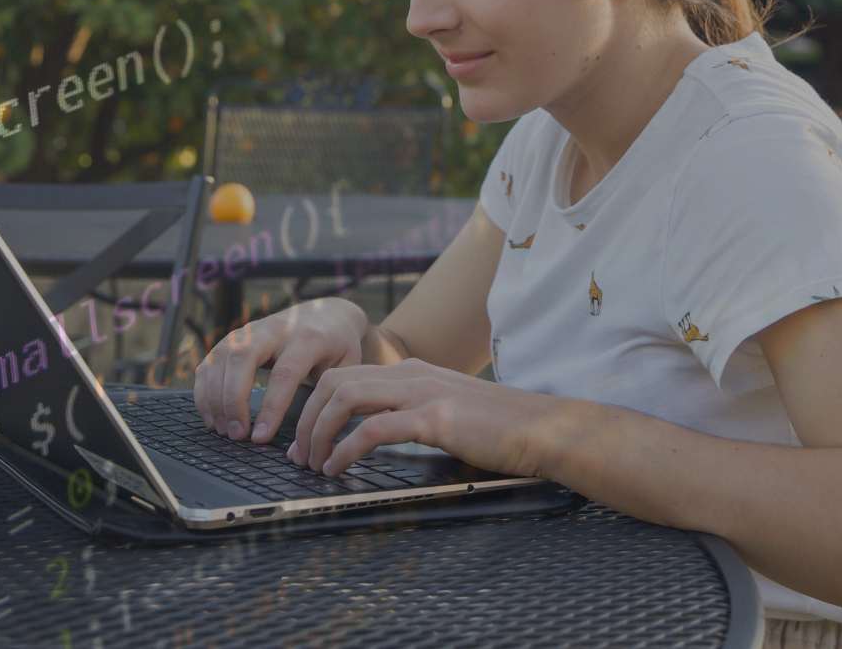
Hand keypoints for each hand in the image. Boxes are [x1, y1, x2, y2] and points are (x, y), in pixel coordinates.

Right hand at [192, 297, 368, 443]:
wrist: (327, 314)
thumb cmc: (338, 348)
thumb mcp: (345, 367)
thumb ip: (328, 395)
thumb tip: (311, 437)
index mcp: (308, 338)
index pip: (284, 373)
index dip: (270, 407)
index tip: (260, 437)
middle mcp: (274, 329)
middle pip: (243, 358)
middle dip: (233, 400)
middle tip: (236, 435)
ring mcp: (250, 330)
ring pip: (221, 357)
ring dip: (215, 397)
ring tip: (222, 431)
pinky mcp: (234, 337)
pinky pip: (210, 361)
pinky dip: (205, 389)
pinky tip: (210, 415)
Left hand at [287, 358, 557, 478]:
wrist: (542, 428)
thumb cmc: (497, 429)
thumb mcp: (447, 410)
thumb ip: (413, 413)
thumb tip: (375, 435)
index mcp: (412, 372)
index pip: (344, 376)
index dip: (314, 407)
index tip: (304, 441)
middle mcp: (411, 374)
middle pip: (334, 382)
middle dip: (306, 419)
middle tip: (299, 456)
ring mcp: (422, 392)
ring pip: (345, 399)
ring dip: (319, 433)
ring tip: (315, 464)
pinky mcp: (435, 418)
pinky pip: (372, 430)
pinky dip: (345, 450)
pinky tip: (339, 469)